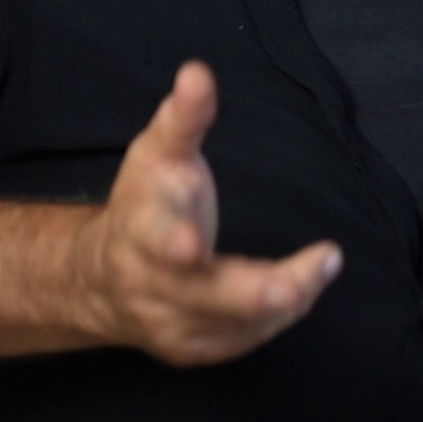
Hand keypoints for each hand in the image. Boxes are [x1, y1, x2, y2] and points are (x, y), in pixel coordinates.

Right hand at [74, 60, 341, 365]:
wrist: (99, 280)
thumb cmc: (142, 204)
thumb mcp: (156, 153)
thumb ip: (184, 117)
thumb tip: (198, 71)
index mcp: (139, 230)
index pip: (154, 237)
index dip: (173, 242)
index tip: (193, 243)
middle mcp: (150, 285)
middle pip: (211, 294)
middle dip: (268, 285)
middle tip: (324, 260)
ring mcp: (169, 325)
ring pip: (239, 322)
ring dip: (289, 296)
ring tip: (322, 265)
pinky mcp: (191, 350)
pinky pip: (245, 339)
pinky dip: (278, 316)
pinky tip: (300, 292)